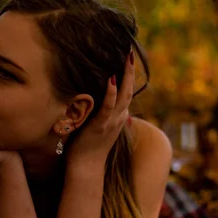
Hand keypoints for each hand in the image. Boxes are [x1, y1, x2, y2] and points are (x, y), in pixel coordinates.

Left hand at [66, 51, 134, 165]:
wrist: (86, 167)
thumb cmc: (87, 147)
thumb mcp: (97, 127)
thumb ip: (100, 114)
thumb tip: (95, 100)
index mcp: (118, 117)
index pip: (126, 91)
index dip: (128, 75)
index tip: (127, 57)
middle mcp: (119, 117)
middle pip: (128, 89)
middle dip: (130, 69)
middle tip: (130, 50)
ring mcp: (112, 121)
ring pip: (123, 95)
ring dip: (125, 75)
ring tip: (126, 57)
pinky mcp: (101, 125)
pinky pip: (108, 107)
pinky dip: (111, 93)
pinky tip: (111, 79)